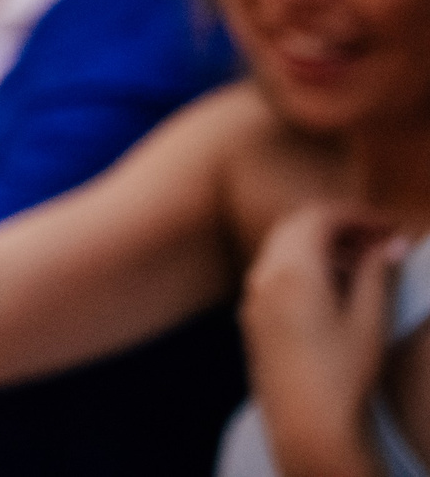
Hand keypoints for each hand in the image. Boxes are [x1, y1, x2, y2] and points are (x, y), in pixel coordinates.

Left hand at [240, 204, 405, 476]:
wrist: (307, 425)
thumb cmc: (344, 373)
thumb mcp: (369, 319)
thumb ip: (376, 274)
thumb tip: (389, 244)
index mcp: (292, 269)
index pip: (320, 217)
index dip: (357, 216)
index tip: (389, 227)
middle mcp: (263, 276)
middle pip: (296, 227)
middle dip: (337, 226)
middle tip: (377, 242)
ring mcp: (252, 297)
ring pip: (281, 249)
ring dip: (319, 246)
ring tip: (361, 266)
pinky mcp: (251, 318)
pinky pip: (272, 273)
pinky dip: (301, 266)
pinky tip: (332, 288)